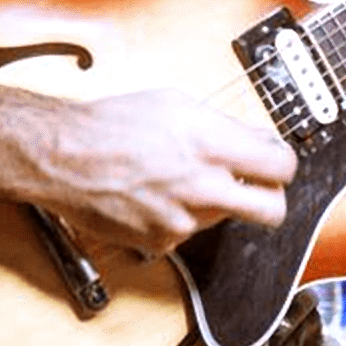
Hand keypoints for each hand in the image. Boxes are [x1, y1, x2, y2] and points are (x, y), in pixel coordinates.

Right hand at [37, 89, 297, 255]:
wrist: (62, 157)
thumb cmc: (112, 123)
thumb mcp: (176, 104)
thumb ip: (224, 125)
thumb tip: (258, 139)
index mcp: (212, 143)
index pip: (282, 167)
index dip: (283, 165)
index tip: (275, 163)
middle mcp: (204, 185)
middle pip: (273, 210)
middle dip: (272, 200)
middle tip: (258, 189)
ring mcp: (184, 219)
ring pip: (226, 219)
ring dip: (216, 203)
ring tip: (179, 179)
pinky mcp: (162, 242)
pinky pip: (188, 232)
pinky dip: (180, 217)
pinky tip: (155, 196)